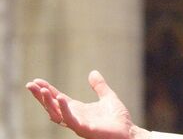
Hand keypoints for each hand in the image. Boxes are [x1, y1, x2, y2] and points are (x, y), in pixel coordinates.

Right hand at [26, 70, 148, 138]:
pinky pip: (70, 120)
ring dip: (48, 102)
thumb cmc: (118, 119)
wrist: (129, 132)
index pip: (58, 99)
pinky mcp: (85, 129)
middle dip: (40, 96)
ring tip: (42, 90)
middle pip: (52, 106)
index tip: (36, 81)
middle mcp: (74, 117)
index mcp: (78, 109)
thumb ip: (99, 86)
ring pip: (57, 114)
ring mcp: (78, 124)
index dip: (47, 90)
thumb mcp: (108, 97)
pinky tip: (60, 98)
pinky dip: (64, 110)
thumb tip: (92, 72)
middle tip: (30, 85)